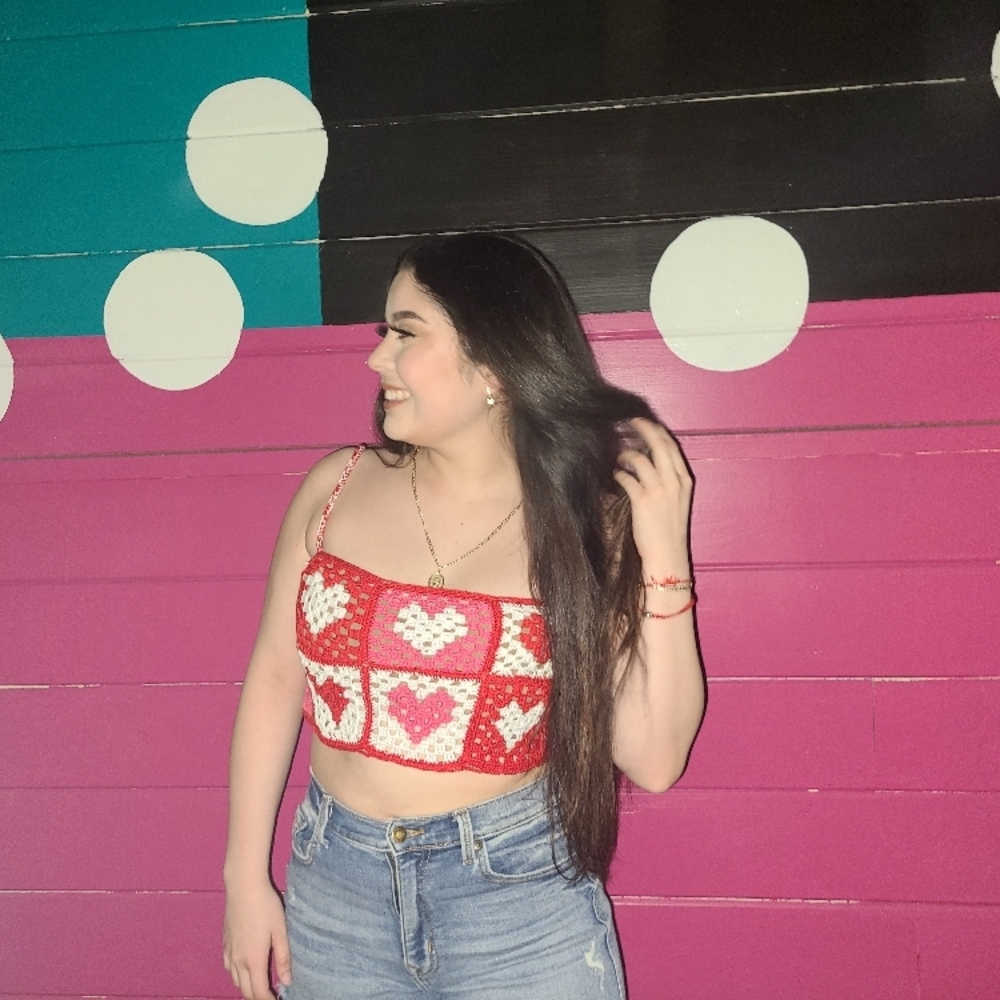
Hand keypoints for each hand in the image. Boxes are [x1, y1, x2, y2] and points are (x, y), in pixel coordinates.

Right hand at [223, 881, 291, 999]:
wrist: (243, 887)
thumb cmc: (266, 906)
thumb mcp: (280, 930)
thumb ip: (283, 957)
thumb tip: (287, 980)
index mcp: (253, 959)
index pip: (259, 992)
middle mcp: (238, 960)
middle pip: (245, 990)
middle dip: (258, 997)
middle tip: (271, 995)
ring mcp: (229, 952)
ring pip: (235, 981)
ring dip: (247, 987)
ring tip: (260, 985)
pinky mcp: (224, 943)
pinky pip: (228, 968)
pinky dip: (237, 976)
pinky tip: (244, 969)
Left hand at [613, 418, 692, 574]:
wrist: (668, 555)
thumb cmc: (669, 530)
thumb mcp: (676, 500)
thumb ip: (667, 480)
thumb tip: (648, 461)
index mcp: (684, 480)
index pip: (671, 446)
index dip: (657, 431)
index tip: (646, 422)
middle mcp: (674, 481)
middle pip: (659, 444)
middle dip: (644, 428)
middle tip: (630, 421)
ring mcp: (659, 490)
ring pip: (641, 458)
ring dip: (627, 453)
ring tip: (619, 455)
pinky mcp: (642, 501)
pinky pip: (627, 478)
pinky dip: (619, 473)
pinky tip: (615, 475)